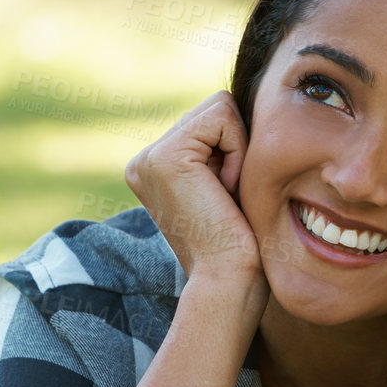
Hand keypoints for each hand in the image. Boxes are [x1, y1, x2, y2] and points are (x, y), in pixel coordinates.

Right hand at [124, 90, 264, 292]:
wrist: (229, 282)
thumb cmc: (240, 246)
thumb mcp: (226, 186)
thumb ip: (221, 148)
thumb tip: (243, 104)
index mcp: (155, 167)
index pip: (210, 120)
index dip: (236, 150)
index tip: (226, 198)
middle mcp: (144, 160)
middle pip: (215, 109)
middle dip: (236, 147)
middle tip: (227, 197)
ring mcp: (149, 157)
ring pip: (219, 107)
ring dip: (238, 150)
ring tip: (225, 194)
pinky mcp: (166, 156)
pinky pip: (222, 116)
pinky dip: (238, 150)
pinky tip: (225, 190)